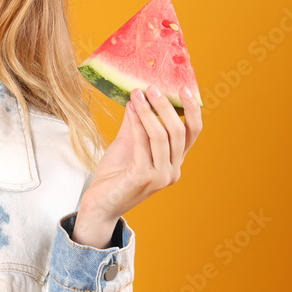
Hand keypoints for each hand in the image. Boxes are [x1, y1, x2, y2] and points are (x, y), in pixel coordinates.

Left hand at [72, 85, 202, 246]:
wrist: (99, 204)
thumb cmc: (114, 176)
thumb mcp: (126, 145)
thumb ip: (135, 125)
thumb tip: (137, 98)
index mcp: (174, 162)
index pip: (192, 133)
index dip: (191, 110)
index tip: (183, 88)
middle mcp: (172, 171)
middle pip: (179, 132)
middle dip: (166, 106)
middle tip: (152, 87)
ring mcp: (160, 176)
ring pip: (162, 136)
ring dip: (148, 112)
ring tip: (137, 94)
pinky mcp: (144, 178)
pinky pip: (143, 145)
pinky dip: (138, 125)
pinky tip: (130, 110)